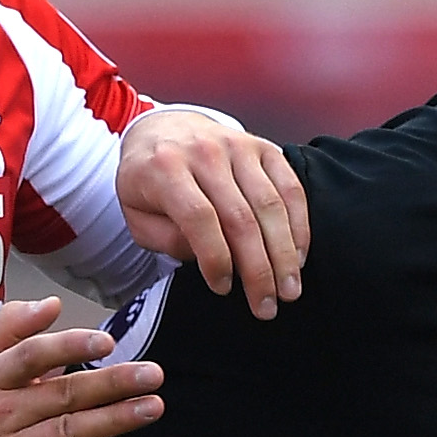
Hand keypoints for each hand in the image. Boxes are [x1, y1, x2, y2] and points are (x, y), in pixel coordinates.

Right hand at [0, 298, 162, 436]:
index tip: (107, 340)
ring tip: (154, 407)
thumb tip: (52, 305)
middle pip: (61, 394)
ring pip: (67, 433)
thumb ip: (8, 330)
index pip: (31, 356)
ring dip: (114, 420)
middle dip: (112, 383)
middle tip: (155, 374)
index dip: (69, 346)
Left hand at [115, 105, 306, 318]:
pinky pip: (291, 187)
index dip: (215, 258)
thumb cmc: (149, 181)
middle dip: (258, 269)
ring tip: (289, 289)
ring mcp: (239, 146)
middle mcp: (205, 152)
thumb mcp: (137, 214)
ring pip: (271, 204)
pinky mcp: (264, 148)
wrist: (163, 129)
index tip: (223, 288)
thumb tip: (206, 259)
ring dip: (285, 253)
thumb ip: (166, 239)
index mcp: (166, 168)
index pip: (199, 217)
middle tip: (266, 306)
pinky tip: (298, 256)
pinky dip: (299, 225)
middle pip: (241, 216)